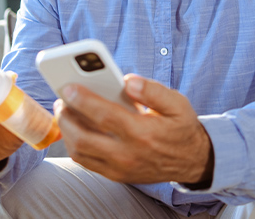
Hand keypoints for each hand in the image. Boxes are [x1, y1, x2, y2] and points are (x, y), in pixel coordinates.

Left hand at [54, 74, 213, 185]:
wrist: (193, 161)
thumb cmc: (181, 128)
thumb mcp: (178, 104)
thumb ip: (153, 90)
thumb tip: (128, 80)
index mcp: (143, 134)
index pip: (105, 116)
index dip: (83, 101)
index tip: (68, 87)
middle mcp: (129, 154)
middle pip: (84, 138)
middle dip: (66, 117)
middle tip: (61, 100)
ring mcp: (120, 168)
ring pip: (80, 152)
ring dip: (66, 131)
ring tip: (64, 112)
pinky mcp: (116, 175)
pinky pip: (86, 161)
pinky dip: (75, 143)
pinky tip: (74, 127)